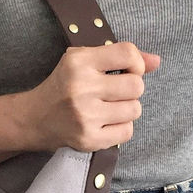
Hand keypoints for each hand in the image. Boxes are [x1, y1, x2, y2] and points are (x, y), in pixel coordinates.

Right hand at [18, 42, 160, 152]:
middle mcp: (81, 87)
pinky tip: (106, 123)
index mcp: (79, 62)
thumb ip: (121, 57)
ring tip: (110, 108)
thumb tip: (156, 61)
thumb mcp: (85, 61)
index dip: (136, 63)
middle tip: (115, 93)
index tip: (128, 70)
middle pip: (136, 85)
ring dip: (127, 109)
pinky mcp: (89, 138)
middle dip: (131, 89)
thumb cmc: (65, 85)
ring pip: (135, 110)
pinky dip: (121, 127)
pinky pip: (127, 132)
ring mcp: (85, 115)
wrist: (35, 118)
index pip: (127, 54)